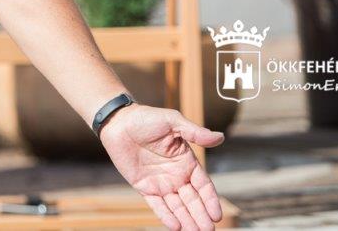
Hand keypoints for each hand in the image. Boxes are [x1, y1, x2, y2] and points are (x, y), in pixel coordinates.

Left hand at [98, 103, 225, 229]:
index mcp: (186, 161)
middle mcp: (176, 175)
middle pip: (192, 200)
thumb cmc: (146, 118)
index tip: (217, 214)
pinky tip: (175, 226)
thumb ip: (194, 132)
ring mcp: (161, 182)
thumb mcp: (172, 121)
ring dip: (187, 219)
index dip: (210, 200)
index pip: (203, 185)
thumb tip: (219, 137)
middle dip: (201, 215)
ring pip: (177, 206)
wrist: (118, 122)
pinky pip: (157, 204)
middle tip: (209, 230)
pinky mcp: (144, 187)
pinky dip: (166, 215)